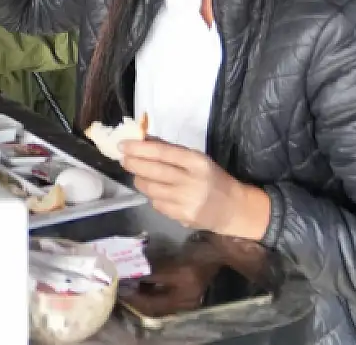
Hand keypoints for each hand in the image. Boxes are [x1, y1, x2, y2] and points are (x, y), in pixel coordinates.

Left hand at [119, 139, 271, 239]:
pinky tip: (157, 192)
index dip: (139, 148)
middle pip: (153, 171)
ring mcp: (187, 201)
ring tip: (140, 175)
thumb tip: (140, 138)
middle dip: (133, 164)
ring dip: (140, 180)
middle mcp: (192, 181)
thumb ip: (169, 149)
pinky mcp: (183, 217)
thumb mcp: (195, 159)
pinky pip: (157, 204)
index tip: (122, 145)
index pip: (162, 152)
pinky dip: (152, 196)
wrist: (234, 208)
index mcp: (196, 162)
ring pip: (151, 189)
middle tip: (123, 159)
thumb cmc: (211, 178)